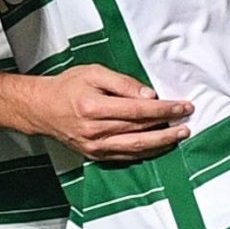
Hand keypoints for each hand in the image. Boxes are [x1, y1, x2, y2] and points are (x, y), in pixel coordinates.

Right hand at [20, 66, 192, 162]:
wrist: (42, 108)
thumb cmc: (67, 86)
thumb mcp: (92, 73)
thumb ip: (121, 83)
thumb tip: (149, 96)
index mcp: (94, 107)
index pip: (138, 110)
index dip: (164, 109)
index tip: (182, 105)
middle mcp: (96, 130)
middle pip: (141, 130)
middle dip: (168, 126)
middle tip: (187, 120)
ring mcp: (96, 146)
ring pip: (137, 147)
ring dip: (162, 142)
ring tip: (179, 135)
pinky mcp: (96, 155)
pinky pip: (127, 156)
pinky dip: (146, 151)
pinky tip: (158, 145)